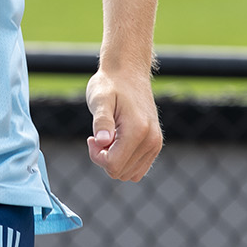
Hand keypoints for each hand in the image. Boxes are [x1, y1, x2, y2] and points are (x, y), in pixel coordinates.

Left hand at [85, 67, 161, 181]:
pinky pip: (138, 169)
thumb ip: (101, 121)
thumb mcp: (100, 99)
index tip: (91, 138)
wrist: (128, 72)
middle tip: (98, 135)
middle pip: (120, 172)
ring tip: (109, 137)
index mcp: (138, 131)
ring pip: (129, 174)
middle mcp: (151, 141)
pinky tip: (117, 141)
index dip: (96, 156)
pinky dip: (124, 161)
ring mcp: (155, 144)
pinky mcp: (155, 145)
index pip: (113, 165)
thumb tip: (102, 142)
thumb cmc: (110, 84)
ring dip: (115, 160)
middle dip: (104, 158)